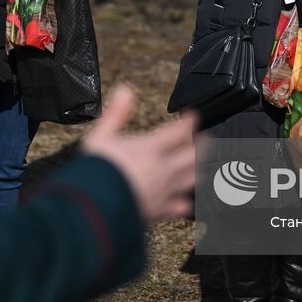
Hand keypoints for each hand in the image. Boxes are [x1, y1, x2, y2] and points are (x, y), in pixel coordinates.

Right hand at [83, 84, 197, 220]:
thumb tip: (126, 90)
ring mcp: (164, 191)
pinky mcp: (160, 211)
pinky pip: (180, 207)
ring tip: (203, 165)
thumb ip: (116, 113)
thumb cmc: (96, 173)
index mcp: (150, 149)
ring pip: (192, 179)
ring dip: (198, 170)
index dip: (190, 120)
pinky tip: (186, 203)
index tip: (192, 116)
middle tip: (206, 138)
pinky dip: (185, 203)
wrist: (94, 210)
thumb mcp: (100, 136)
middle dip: (203, 145)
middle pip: (194, 155)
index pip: (179, 131)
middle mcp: (163, 170)